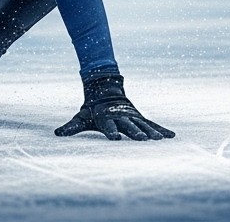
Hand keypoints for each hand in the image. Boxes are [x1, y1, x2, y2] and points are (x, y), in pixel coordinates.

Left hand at [55, 75, 174, 140]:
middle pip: (129, 125)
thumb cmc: (92, 109)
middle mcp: (121, 116)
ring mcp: (132, 116)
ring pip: (143, 125)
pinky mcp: (139, 117)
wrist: (104, 89)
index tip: (115, 138)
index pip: (109, 126)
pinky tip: (172, 136)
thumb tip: (56, 133)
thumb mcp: (81, 117)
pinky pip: (152, 124)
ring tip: (159, 140)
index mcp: (106, 118)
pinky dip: (162, 130)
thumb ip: (71, 127)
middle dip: (135, 132)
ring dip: (151, 132)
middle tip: (142, 139)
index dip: (111, 131)